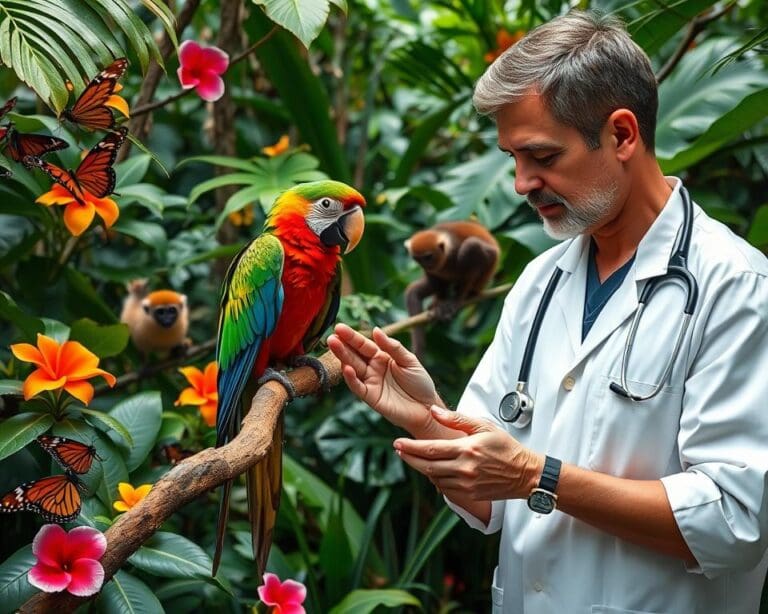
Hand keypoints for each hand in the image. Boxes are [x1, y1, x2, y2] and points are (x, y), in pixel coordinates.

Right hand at [327, 323, 439, 436]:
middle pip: (355, 354)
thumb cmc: (420, 383)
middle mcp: (373, 368)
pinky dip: (351, 378)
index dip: (352, 336)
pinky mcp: (371, 397)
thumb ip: (393, 347)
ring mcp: (370, 382)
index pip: (364, 344)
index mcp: (382, 356)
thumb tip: (376, 330)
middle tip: (331, 336)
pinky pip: (358, 387)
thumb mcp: (409, 360)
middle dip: (343, 345)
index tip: (339, 327)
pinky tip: (346, 368)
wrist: (427, 408)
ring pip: (353, 368)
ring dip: (343, 357)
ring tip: (333, 345)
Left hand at [395, 406, 541, 500]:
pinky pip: (445, 489)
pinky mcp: (470, 495)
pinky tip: (433, 470)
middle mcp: (464, 469)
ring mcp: (466, 484)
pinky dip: (436, 480)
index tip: (397, 443)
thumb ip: (457, 419)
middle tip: (399, 450)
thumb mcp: (484, 426)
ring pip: (434, 478)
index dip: (410, 447)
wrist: (526, 474)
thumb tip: (434, 411)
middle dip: (409, 458)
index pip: (430, 449)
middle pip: (427, 466)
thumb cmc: (507, 447)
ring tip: (414, 458)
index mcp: (466, 450)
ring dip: (421, 469)